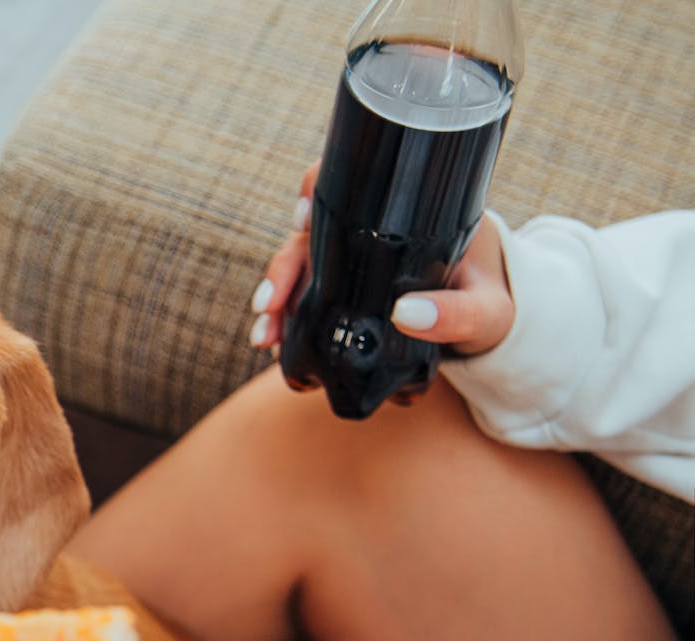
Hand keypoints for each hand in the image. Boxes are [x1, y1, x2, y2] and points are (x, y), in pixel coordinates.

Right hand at [248, 163, 515, 357]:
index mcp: (413, 212)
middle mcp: (376, 228)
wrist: (493, 327)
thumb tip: (405, 314)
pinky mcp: (346, 286)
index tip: (301, 218)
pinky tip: (271, 340)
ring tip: (264, 335)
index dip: (318, 187)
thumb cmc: (495, 307)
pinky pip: (306, 293)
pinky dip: (285, 315)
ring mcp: (356, 257)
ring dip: (276, 296)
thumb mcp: (486, 313)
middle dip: (284, 266)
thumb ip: (458, 314)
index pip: (356, 179)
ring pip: (302, 264)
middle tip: (269, 303)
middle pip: (314, 229)